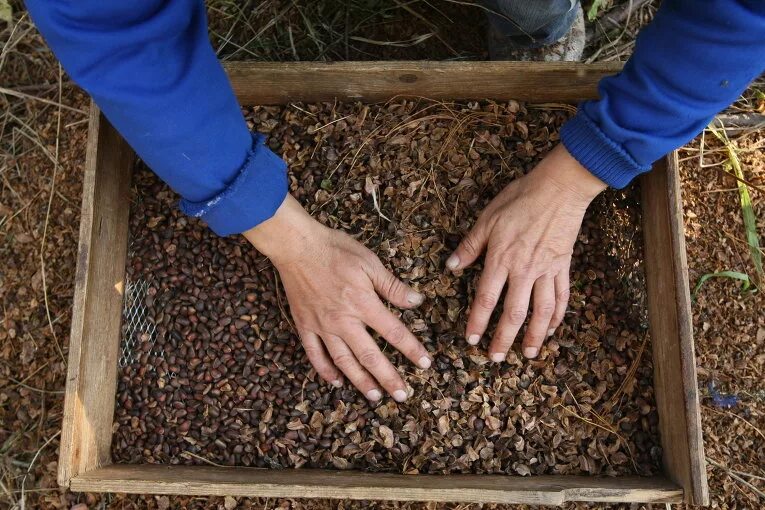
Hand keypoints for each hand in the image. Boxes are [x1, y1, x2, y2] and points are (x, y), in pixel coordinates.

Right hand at [243, 195, 430, 401]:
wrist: (297, 246)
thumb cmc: (335, 250)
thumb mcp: (370, 262)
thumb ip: (392, 286)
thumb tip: (416, 301)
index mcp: (363, 303)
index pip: (393, 332)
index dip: (411, 349)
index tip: (424, 364)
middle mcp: (343, 321)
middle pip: (370, 356)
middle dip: (388, 377)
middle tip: (402, 395)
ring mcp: (322, 326)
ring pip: (344, 361)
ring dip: (361, 381)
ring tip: (375, 396)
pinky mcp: (304, 325)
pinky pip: (315, 354)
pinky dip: (325, 370)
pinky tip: (336, 382)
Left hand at [446, 145, 606, 360]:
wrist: (559, 188)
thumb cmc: (520, 199)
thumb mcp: (487, 219)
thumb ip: (470, 246)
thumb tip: (450, 267)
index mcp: (502, 259)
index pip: (486, 299)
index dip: (478, 322)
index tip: (472, 340)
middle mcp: (525, 270)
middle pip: (514, 313)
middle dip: (504, 339)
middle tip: (496, 358)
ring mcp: (547, 270)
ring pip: (541, 312)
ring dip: (534, 335)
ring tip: (527, 354)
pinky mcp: (563, 266)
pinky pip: (561, 297)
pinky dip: (557, 316)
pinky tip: (551, 329)